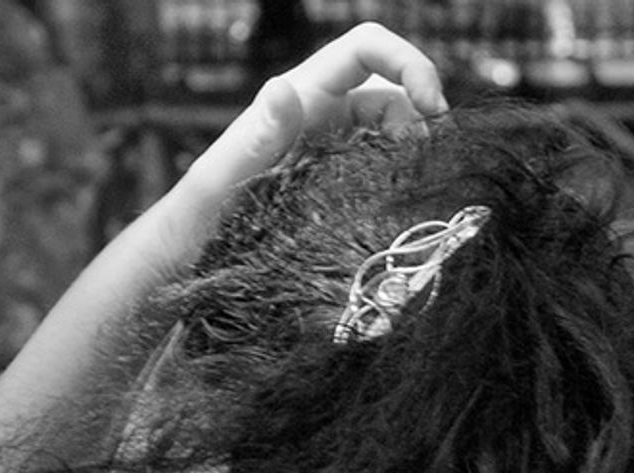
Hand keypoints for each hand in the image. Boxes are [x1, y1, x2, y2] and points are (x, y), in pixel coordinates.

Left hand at [173, 23, 451, 224]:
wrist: (192, 261)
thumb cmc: (200, 219)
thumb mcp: (222, 177)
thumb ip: (255, 136)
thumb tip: (284, 88)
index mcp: (301, 99)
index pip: (365, 50)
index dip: (408, 64)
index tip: (434, 109)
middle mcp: (324, 117)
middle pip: (395, 93)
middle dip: (427, 119)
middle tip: (442, 168)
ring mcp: (337, 153)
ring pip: (399, 136)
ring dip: (422, 157)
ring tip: (430, 196)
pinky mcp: (345, 189)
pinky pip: (389, 175)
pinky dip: (409, 187)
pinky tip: (411, 218)